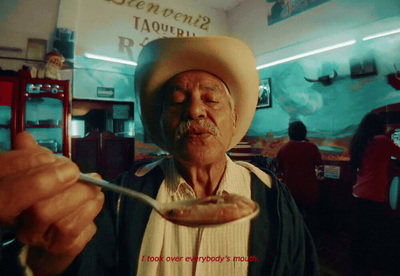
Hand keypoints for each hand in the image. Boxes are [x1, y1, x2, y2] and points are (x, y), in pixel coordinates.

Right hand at [0, 132, 104, 274]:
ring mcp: (40, 238)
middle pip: (40, 209)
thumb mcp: (37, 171)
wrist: (50, 235)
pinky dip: (91, 214)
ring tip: (95, 188)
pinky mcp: (62, 248)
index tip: (49, 157)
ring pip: (64, 223)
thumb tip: (25, 138)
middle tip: (78, 173)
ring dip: (85, 199)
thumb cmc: (45, 196)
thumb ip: (31, 155)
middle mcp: (19, 223)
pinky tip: (95, 203)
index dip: (28, 169)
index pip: (6, 189)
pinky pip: (80, 233)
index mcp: (8, 199)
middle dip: (64, 186)